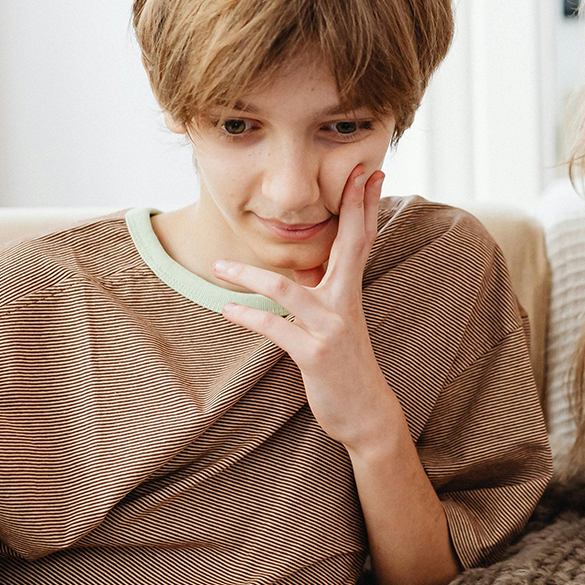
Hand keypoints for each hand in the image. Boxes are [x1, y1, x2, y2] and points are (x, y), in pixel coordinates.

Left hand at [213, 165, 400, 450]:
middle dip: (351, 206)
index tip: (368, 171)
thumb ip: (323, 292)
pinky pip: (274, 329)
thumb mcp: (337, 322)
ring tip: (217, 267)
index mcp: (350, 292)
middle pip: (351, 244)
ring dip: (248, 277)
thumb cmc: (346, 365)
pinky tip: (227, 310)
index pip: (361, 238)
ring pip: (287, 290)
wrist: (365, 413)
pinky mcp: (314, 354)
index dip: (365, 204)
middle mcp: (345, 303)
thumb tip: (303, 266)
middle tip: (352, 172)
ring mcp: (331, 328)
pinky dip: (247, 318)